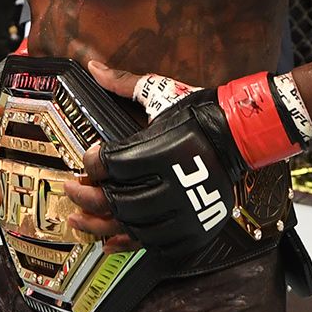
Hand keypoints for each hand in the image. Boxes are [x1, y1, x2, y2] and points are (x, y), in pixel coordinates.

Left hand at [63, 60, 247, 261]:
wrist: (240, 135)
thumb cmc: (199, 113)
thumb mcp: (160, 93)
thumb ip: (123, 83)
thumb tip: (93, 67)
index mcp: (157, 151)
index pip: (109, 165)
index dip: (91, 163)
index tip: (89, 160)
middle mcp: (169, 186)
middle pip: (114, 200)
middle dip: (85, 196)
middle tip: (71, 191)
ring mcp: (181, 211)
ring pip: (129, 227)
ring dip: (99, 225)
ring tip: (80, 220)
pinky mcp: (191, 227)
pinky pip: (154, 244)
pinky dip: (129, 244)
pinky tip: (110, 240)